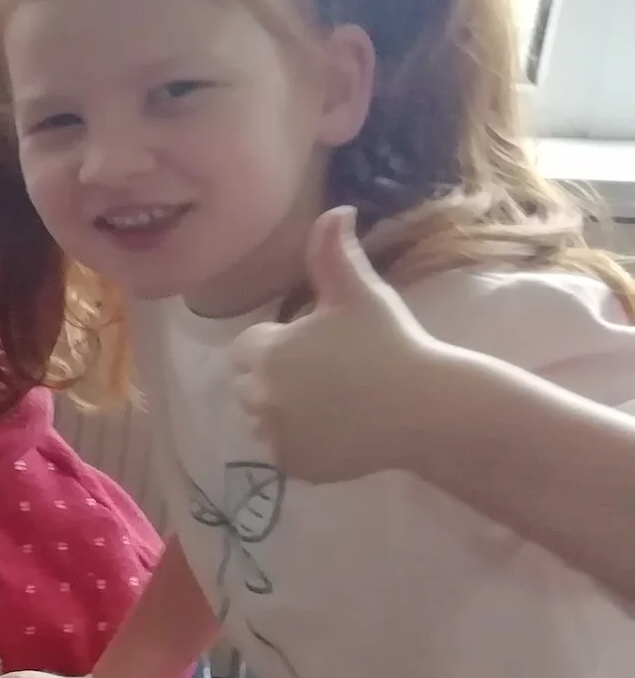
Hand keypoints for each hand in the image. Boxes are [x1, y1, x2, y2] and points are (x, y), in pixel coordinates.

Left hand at [233, 207, 449, 483]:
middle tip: (329, 374)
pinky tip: (336, 429)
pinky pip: (283, 451)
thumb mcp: (360, 292)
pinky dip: (300, 443)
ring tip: (333, 402)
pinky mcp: (293, 467)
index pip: (250, 346)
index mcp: (265, 353)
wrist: (427, 406)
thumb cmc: (391, 343)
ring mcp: (274, 436)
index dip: (283, 343)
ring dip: (284, 410)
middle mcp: (258, 397)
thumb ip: (333, 252)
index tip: (320, 344)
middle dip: (277, 377)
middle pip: (250, 383)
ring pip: (263, 418)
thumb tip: (334, 210)